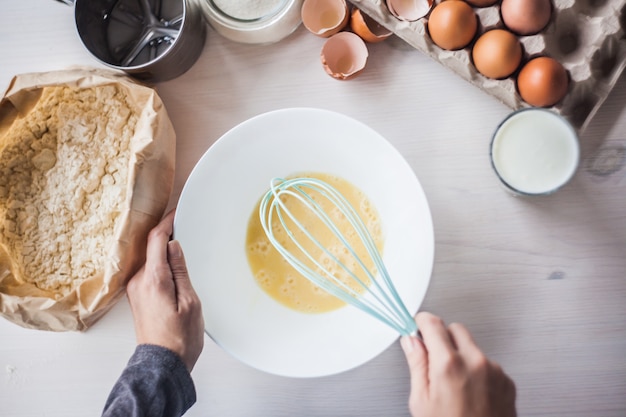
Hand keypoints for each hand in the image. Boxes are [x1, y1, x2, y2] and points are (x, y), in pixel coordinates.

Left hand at [126, 210, 204, 371]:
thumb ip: (180, 270)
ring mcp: (135, 289)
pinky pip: (148, 271)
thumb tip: (173, 246)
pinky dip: (159, 262)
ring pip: (149, 258)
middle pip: (150, 247)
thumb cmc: (180, 338)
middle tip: (183, 223)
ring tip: (181, 241)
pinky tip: (173, 263)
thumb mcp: (190, 302)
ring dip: (162, 248)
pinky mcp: (137, 296)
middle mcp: (138, 281)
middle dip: (165, 233)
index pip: (156, 240)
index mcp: (153, 279)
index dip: (167, 222)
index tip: (178, 212)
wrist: (162, 364)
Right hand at [401, 312, 515, 416]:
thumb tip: (411, 342)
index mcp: (448, 365)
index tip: (417, 325)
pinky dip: (478, 370)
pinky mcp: (507, 381)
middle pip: (456, 329)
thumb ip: (417, 365)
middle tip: (433, 356)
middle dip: (442, 337)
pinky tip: (470, 392)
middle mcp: (475, 362)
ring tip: (453, 384)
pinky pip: (488, 364)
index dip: (422, 322)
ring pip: (473, 346)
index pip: (433, 324)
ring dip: (462, 355)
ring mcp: (494, 371)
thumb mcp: (421, 402)